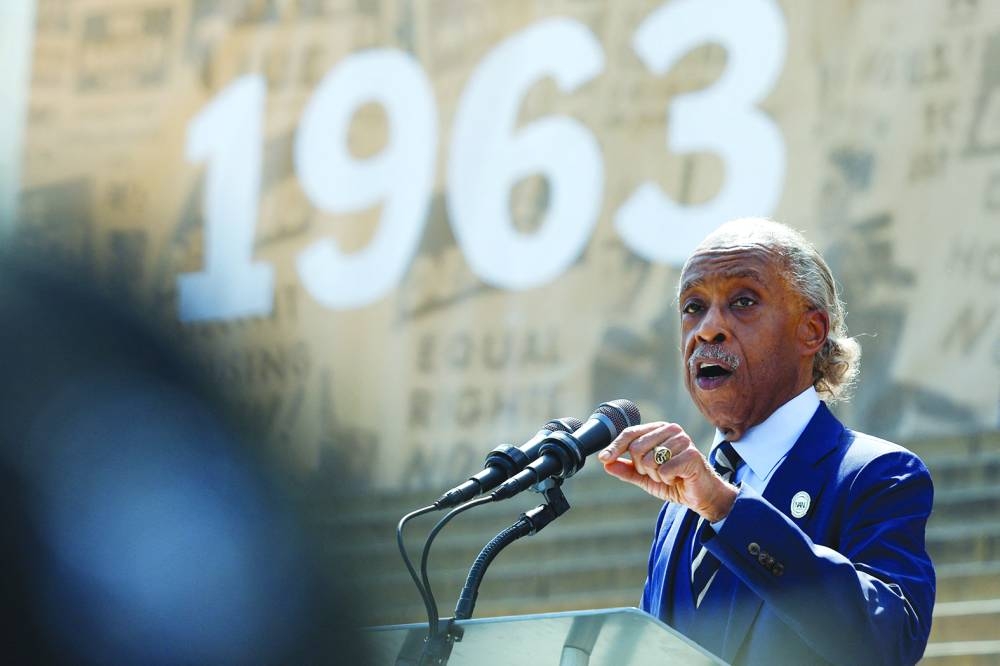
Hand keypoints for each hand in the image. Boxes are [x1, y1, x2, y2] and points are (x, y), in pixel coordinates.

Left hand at [598, 422, 737, 521]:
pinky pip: (664, 469)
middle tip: (657, 474)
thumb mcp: (645, 477)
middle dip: (641, 468)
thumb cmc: (674, 481)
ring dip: (656, 475)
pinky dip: (667, 479)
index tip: (603, 458)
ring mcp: (682, 440)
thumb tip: (606, 463)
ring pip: (649, 460)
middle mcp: (671, 430)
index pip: (630, 433)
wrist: (701, 495)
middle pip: (636, 448)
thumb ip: (627, 469)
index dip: (614, 447)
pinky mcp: (691, 454)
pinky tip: (678, 478)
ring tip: (670, 475)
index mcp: (658, 430)